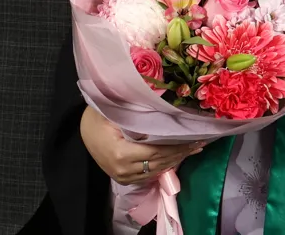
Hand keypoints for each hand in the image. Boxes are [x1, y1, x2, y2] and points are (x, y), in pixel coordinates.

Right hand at [80, 106, 205, 185]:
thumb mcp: (118, 111)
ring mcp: (123, 176)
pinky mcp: (124, 178)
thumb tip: (164, 107)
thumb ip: (140, 113)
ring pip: (156, 170)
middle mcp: (123, 169)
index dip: (177, 145)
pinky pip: (149, 174)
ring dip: (176, 160)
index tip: (194, 138)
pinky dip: (165, 165)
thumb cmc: (100, 116)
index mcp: (121, 153)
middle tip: (200, 143)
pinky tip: (177, 157)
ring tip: (194, 149)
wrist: (84, 130)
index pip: (157, 151)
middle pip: (159, 162)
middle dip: (181, 152)